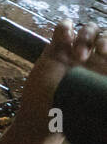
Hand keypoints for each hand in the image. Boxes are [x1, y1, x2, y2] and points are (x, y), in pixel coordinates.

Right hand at [15, 19, 104, 133]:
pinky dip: (65, 27)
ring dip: (87, 36)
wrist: (43, 116)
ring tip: (78, 54)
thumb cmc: (70, 116)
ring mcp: (74, 52)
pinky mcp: (55, 49)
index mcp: (106, 71)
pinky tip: (64, 37)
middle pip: (106, 37)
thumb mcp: (95, 105)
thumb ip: (102, 93)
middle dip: (106, 40)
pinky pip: (63, 29)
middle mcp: (95, 59)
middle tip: (101, 52)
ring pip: (89, 30)